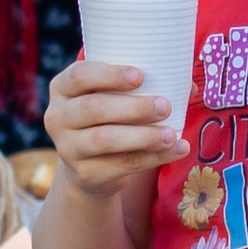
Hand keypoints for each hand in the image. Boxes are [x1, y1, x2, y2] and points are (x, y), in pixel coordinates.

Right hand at [45, 60, 185, 195]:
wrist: (89, 165)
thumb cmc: (109, 116)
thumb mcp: (115, 96)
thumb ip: (144, 85)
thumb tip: (189, 86)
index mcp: (63, 88)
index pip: (79, 76)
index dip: (109, 75)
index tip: (140, 76)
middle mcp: (57, 117)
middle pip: (93, 109)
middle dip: (133, 107)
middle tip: (165, 106)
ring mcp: (67, 148)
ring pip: (105, 140)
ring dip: (143, 136)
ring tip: (172, 133)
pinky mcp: (85, 174)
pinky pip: (122, 165)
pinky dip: (154, 157)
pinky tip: (177, 149)